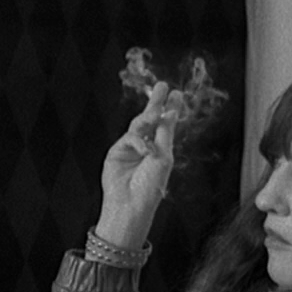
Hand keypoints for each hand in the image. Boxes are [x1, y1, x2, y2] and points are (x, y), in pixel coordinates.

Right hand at [95, 81, 183, 247]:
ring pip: (138, 126)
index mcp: (161, 149)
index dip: (170, 109)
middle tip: (162, 86)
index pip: (166, 125)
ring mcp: (130, 149)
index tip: (176, 94)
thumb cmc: (150, 187)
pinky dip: (138, 142)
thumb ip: (164, 134)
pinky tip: (145, 150)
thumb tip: (170, 112)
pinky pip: (129, 138)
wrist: (130, 204)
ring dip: (148, 116)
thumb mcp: (163, 157)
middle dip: (156, 103)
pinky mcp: (116, 152)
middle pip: (150, 120)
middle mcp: (145, 147)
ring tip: (156, 111)